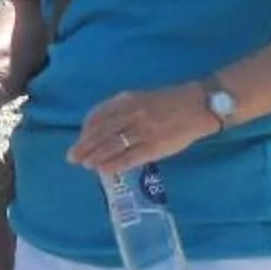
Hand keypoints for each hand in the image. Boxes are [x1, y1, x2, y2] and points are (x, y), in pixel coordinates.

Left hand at [64, 83, 216, 173]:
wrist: (198, 106)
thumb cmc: (170, 102)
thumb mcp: (143, 98)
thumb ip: (123, 108)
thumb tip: (102, 125)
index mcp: (129, 100)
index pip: (100, 115)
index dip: (86, 129)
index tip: (80, 139)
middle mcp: (133, 114)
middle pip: (102, 132)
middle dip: (85, 145)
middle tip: (72, 156)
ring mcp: (143, 131)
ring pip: (112, 145)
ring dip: (96, 156)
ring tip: (85, 165)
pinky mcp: (154, 147)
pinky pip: (129, 158)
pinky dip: (114, 165)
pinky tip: (104, 171)